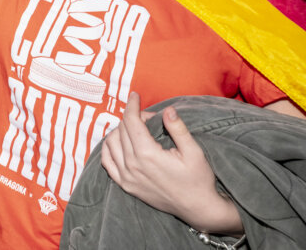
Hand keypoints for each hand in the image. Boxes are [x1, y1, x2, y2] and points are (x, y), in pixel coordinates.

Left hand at [101, 93, 241, 235]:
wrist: (198, 209)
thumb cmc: (198, 179)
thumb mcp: (194, 152)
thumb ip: (178, 129)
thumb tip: (167, 109)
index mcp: (148, 154)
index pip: (131, 121)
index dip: (132, 105)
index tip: (135, 96)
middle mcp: (132, 165)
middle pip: (122, 130)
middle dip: (132, 117)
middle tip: (147, 117)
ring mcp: (127, 177)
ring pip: (111, 143)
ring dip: (119, 130)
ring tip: (133, 127)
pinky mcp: (126, 186)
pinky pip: (106, 162)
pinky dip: (108, 148)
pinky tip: (117, 142)